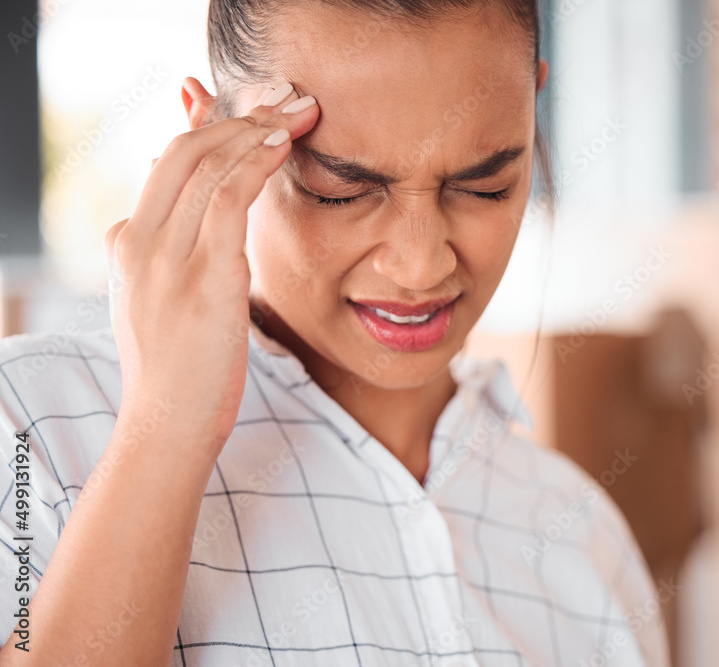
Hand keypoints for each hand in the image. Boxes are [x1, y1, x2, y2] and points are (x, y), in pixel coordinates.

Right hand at [104, 80, 319, 457]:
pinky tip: (283, 145)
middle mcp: (138, 240)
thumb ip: (166, 259)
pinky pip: (228, 196)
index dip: (210, 126)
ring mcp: (166, 256)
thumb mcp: (160, 306)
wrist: (166, 428)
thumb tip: (177, 224)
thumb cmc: (177, 374)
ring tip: (298, 111)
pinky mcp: (203, 275)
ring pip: (207, 163)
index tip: (251, 109)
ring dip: (258, 129)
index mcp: (128, 244)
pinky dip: (255, 162)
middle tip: (286, 100)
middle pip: (184, 151)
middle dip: (239, 116)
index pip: (167, 163)